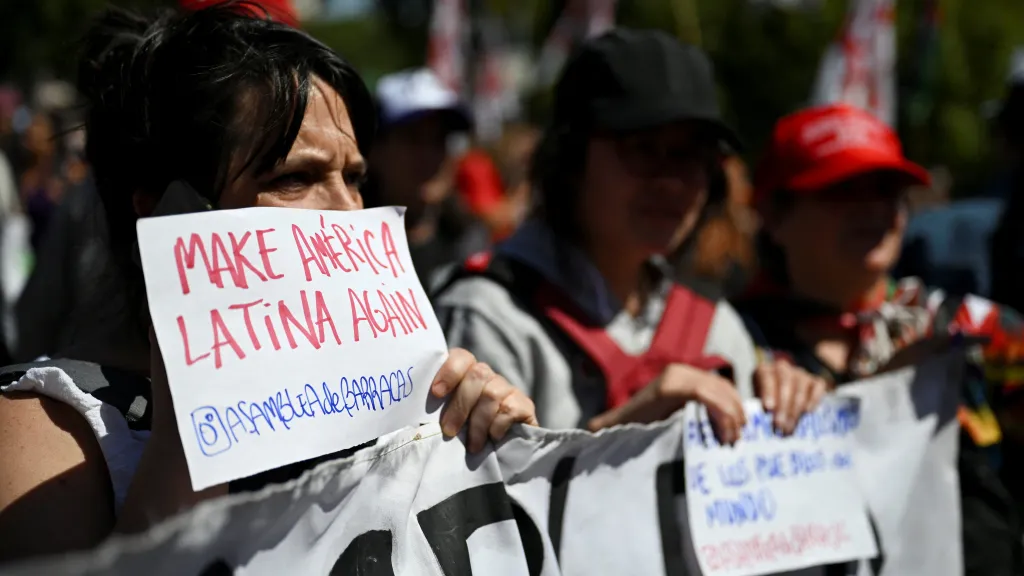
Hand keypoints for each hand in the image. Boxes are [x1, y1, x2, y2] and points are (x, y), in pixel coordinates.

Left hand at [430, 348, 537, 452]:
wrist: (500, 455)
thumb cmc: (464, 435)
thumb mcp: (447, 420)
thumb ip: (433, 412)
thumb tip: (411, 419)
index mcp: (466, 374)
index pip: (461, 357)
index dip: (449, 371)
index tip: (436, 393)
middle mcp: (488, 376)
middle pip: (477, 375)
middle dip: (460, 405)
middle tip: (449, 431)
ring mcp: (507, 389)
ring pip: (492, 394)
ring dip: (478, 423)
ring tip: (472, 446)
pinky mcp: (524, 405)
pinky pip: (509, 409)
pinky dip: (497, 426)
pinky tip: (493, 439)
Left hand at [587, 363, 745, 443]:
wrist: (628, 416)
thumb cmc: (628, 426)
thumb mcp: (621, 427)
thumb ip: (607, 427)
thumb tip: (591, 430)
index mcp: (666, 385)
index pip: (702, 391)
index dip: (720, 412)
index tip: (726, 438)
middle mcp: (678, 374)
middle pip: (717, 389)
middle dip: (732, 414)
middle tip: (736, 443)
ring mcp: (690, 374)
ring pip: (723, 387)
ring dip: (735, 410)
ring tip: (736, 437)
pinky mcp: (697, 380)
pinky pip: (722, 388)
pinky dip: (732, 404)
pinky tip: (735, 426)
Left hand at [755, 359, 828, 434]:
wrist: (785, 397)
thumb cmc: (768, 401)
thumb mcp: (759, 402)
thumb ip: (762, 408)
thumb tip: (762, 422)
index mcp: (764, 370)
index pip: (766, 378)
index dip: (768, 392)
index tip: (768, 408)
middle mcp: (782, 368)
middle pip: (785, 384)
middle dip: (782, 406)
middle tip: (780, 424)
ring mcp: (800, 373)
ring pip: (800, 387)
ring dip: (795, 409)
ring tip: (790, 427)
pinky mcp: (815, 380)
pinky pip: (817, 387)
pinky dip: (813, 398)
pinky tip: (808, 411)